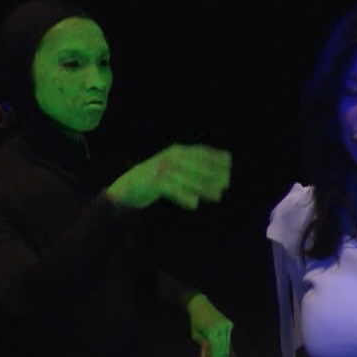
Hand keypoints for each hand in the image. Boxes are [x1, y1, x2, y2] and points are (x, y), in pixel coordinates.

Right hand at [105, 144, 230, 210]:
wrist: (127, 186)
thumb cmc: (157, 178)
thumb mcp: (176, 169)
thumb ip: (195, 170)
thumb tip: (223, 179)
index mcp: (176, 152)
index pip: (199, 152)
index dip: (215, 155)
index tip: (229, 162)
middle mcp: (169, 158)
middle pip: (196, 165)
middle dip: (212, 173)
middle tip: (227, 182)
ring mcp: (161, 169)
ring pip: (187, 179)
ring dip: (204, 188)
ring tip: (218, 196)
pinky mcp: (153, 183)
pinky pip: (172, 191)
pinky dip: (184, 197)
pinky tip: (194, 205)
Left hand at [186, 293, 232, 356]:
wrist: (201, 306)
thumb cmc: (195, 321)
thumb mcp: (195, 334)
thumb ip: (203, 343)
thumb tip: (210, 352)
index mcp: (211, 331)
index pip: (215, 347)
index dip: (216, 356)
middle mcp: (220, 328)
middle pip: (222, 345)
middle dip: (222, 356)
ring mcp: (226, 325)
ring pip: (227, 341)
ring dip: (225, 351)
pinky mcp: (229, 323)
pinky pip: (228, 336)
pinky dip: (226, 343)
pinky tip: (225, 351)